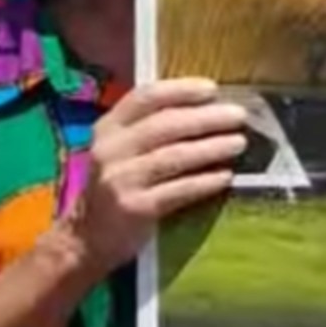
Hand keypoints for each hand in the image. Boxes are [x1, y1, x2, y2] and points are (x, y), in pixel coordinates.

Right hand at [54, 78, 248, 280]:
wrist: (86, 237)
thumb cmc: (118, 183)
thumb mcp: (122, 148)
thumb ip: (153, 127)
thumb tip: (211, 107)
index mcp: (109, 127)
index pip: (145, 97)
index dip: (180, 89)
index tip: (212, 89)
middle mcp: (110, 149)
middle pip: (165, 124)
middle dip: (207, 118)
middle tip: (239, 115)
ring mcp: (120, 180)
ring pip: (174, 156)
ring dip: (212, 147)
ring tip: (239, 143)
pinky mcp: (134, 209)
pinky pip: (177, 190)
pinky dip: (205, 181)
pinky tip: (225, 176)